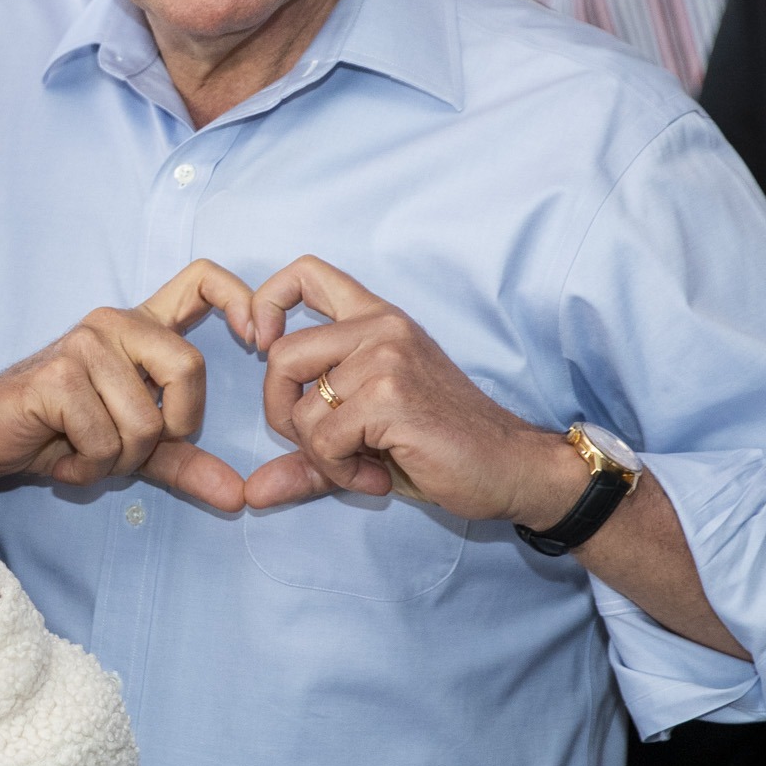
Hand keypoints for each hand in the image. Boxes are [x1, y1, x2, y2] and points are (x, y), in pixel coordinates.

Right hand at [0, 259, 258, 511]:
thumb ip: (185, 462)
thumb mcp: (131, 449)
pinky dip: (88, 467)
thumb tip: (239, 496)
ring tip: (83, 452)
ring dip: (119, 459)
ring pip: (146, 422)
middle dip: (170, 430)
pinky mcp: (58, 376)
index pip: (202, 280)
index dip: (242, 299)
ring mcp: (84, 344)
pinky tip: (62, 459)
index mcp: (139, 327)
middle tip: (128, 447)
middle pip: (189, 369)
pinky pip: (107, 439)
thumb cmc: (54, 433)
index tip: (259, 340)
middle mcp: (114, 323)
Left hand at [240, 256, 578, 521]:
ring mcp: (386, 359)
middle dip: (280, 412)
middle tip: (321, 445)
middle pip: (281, 354)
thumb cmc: (443, 444)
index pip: (305, 273)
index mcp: (376, 319)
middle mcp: (380, 328)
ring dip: (321, 455)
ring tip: (363, 464)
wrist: (511, 467)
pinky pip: (324, 441)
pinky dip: (340, 471)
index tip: (260, 344)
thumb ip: (309, 453)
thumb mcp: (368, 436)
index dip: (266, 302)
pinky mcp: (390, 398)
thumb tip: (253, 492)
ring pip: (300, 409)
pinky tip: (377, 476)